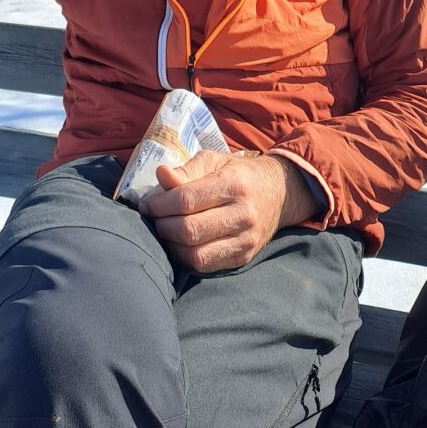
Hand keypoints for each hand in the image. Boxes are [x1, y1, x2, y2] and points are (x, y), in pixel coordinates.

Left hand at [139, 150, 316, 273]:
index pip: (186, 200)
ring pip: (195, 254)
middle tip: (152, 217)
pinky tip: (179, 244)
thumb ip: (186, 170)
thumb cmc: (238, 174)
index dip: (159, 204)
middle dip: (162, 225)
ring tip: (164, 230)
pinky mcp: (243, 258)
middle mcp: (243, 214)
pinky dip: (185, 257)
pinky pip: (206, 266)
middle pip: (189, 230)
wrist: (279, 194)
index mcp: (234, 184)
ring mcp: (245, 240)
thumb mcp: (214, 161)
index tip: (146, 204)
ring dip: (170, 245)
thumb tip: (161, 175)